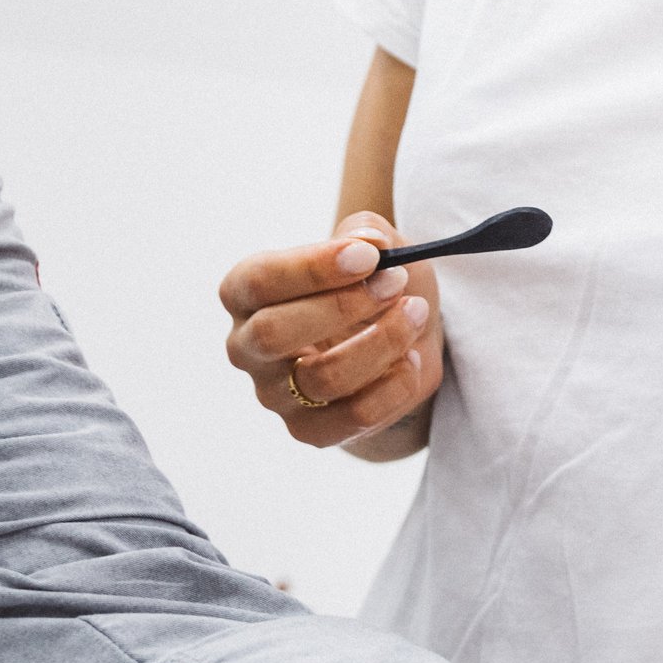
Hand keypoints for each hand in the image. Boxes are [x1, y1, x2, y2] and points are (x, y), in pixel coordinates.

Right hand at [217, 213, 442, 451]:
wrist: (398, 343)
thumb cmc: (373, 287)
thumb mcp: (374, 248)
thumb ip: (367, 231)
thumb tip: (368, 240)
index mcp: (246, 294)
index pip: (258, 281)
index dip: (312, 267)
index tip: (368, 255)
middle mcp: (248, 347)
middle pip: (274, 334)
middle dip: (344, 305)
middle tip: (396, 281)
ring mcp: (275, 395)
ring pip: (323, 378)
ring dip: (382, 341)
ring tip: (416, 312)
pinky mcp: (310, 431)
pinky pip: (354, 416)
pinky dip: (394, 385)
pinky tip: (412, 357)